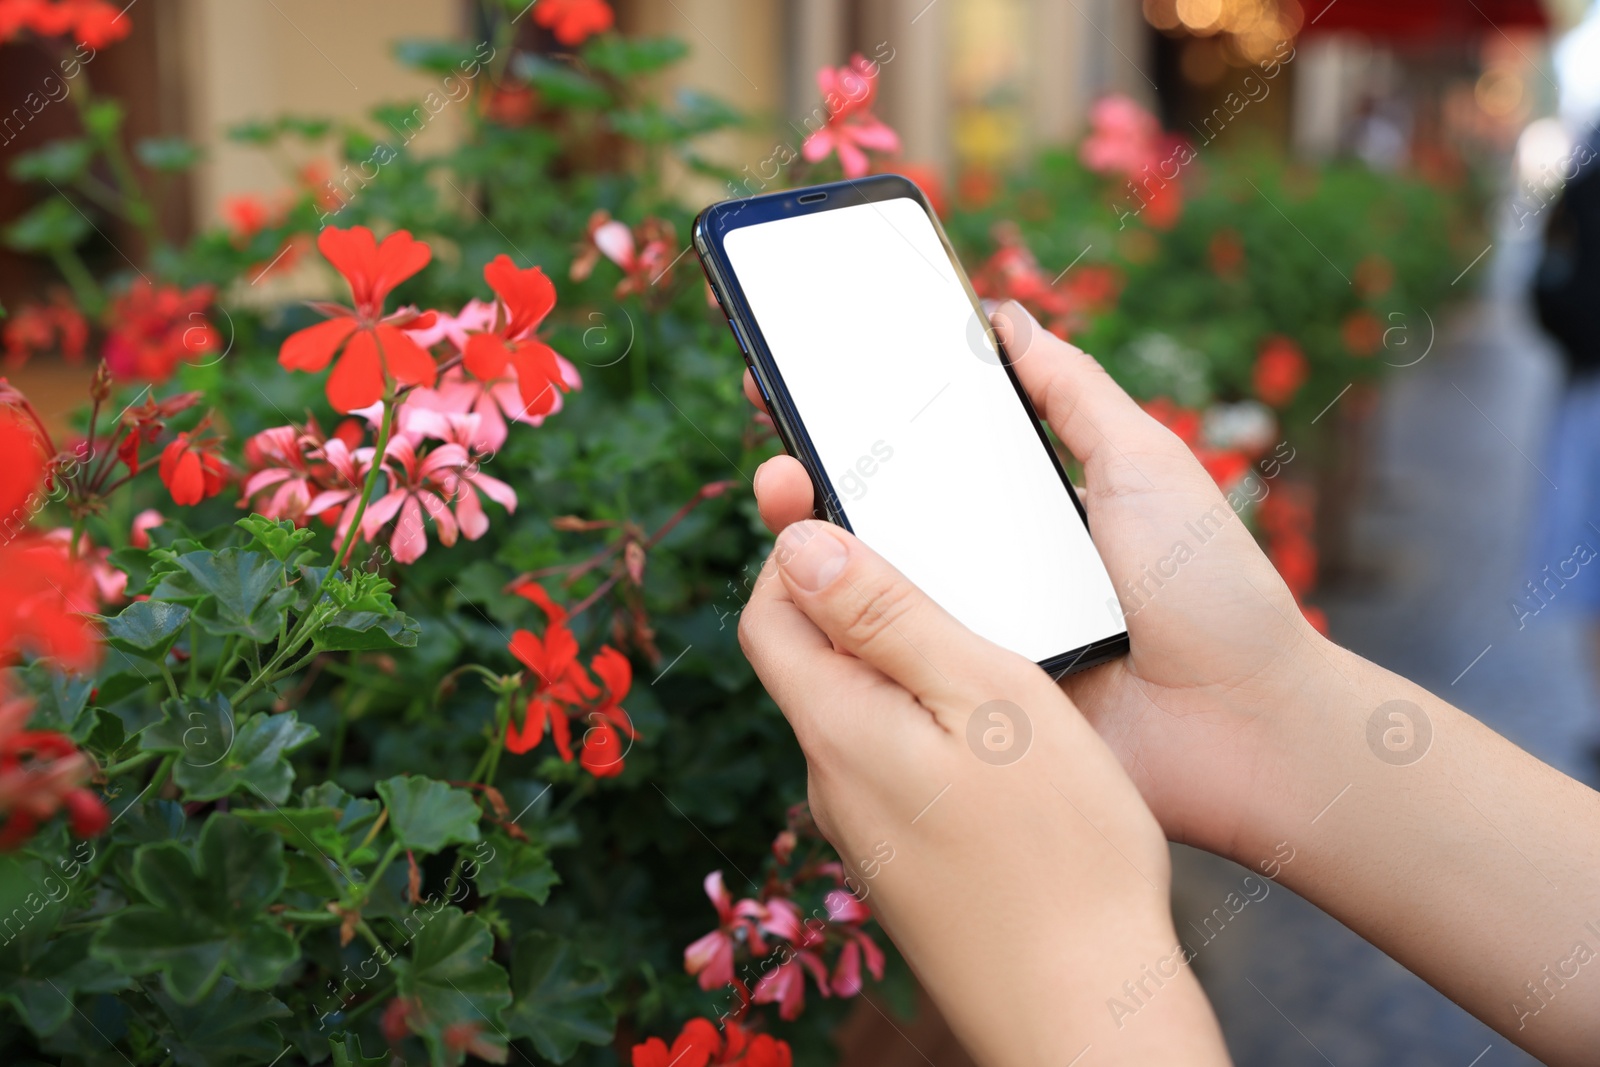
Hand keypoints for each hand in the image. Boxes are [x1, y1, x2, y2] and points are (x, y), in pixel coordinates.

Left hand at [738, 518, 1229, 1064]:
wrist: (1085, 1014)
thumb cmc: (1058, 848)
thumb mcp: (981, 695)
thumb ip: (884, 617)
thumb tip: (794, 542)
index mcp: (838, 728)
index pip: (769, 614)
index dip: (794, 546)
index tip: (841, 498)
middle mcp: (833, 783)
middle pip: (810, 660)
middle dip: (847, 593)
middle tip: (923, 550)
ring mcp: (868, 833)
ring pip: (858, 712)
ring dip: (894, 659)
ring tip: (975, 633)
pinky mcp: (908, 863)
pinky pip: (895, 763)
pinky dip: (923, 719)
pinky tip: (993, 727)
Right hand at [745, 301, 1330, 861]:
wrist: (1243, 725)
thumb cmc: (1209, 590)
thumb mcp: (1145, 465)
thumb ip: (1074, 392)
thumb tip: (1004, 315)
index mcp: (1019, 510)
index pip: (921, 454)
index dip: (859, 418)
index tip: (802, 375)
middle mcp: (982, 569)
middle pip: (877, 517)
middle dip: (815, 472)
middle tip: (775, 435)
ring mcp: (969, 635)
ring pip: (869, 587)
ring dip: (812, 541)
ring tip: (776, 490)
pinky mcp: (967, 698)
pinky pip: (893, 661)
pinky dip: (847, 628)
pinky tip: (803, 585)